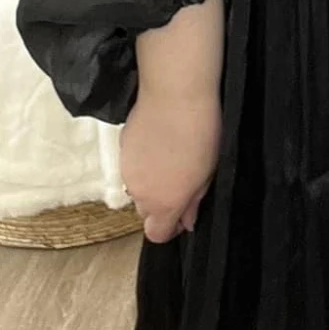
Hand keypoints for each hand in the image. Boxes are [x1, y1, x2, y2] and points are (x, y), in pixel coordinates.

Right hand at [120, 84, 221, 243]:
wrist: (174, 95)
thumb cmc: (200, 135)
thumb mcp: (207, 174)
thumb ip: (193, 202)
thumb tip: (187, 221)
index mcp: (163, 204)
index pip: (156, 234)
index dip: (170, 229)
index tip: (183, 215)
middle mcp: (139, 193)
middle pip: (146, 211)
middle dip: (160, 204)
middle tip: (181, 181)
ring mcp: (126, 170)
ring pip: (138, 187)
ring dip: (151, 182)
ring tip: (171, 158)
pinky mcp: (121, 148)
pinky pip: (131, 166)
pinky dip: (143, 162)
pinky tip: (159, 142)